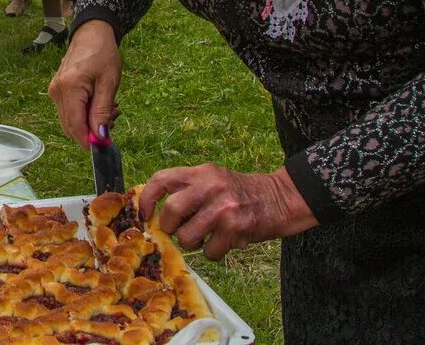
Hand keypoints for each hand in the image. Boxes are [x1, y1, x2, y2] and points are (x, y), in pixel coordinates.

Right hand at [48, 20, 120, 147]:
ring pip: (70, 121)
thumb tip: (100, 137)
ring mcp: (54, 92)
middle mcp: (56, 92)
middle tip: (113, 118)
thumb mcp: (109, 83)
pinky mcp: (56, 91)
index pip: (75, 126)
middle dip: (91, 131)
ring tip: (109, 108)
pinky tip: (98, 104)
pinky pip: (69, 112)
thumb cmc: (103, 54)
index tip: (107, 143)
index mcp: (69, 88)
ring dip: (89, 123)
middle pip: (70, 127)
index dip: (89, 140)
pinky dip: (84, 115)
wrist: (91, 34)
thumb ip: (102, 111)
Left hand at [140, 165, 317, 259]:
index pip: (162, 180)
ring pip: (187, 236)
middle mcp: (210, 187)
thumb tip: (155, 213)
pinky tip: (223, 243)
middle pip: (172, 210)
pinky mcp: (236, 229)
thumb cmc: (240, 193)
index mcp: (201, 173)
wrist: (281, 198)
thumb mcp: (213, 180)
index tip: (145, 215)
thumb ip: (187, 190)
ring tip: (204, 237)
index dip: (147, 199)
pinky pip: (209, 252)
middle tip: (178, 230)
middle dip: (169, 227)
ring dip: (191, 243)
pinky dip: (212, 253)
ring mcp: (223, 208)